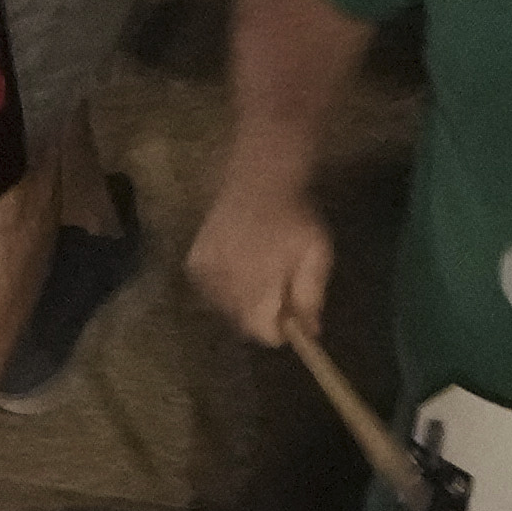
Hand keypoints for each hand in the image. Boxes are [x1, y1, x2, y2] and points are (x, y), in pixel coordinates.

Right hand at [187, 167, 333, 354]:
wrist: (259, 177)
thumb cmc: (294, 217)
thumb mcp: (317, 255)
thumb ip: (311, 296)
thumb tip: (310, 331)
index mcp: (256, 287)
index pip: (264, 334)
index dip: (282, 328)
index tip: (291, 313)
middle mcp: (225, 286)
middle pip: (244, 324)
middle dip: (263, 314)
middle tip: (277, 288)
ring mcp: (206, 275)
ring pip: (226, 309)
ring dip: (243, 301)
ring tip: (258, 272)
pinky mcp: (194, 264)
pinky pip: (210, 291)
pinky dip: (223, 287)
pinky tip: (237, 264)